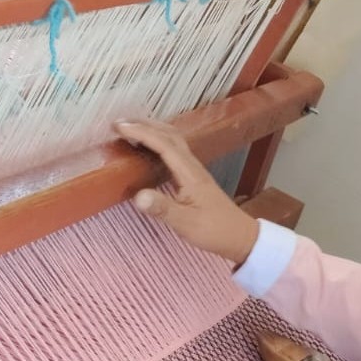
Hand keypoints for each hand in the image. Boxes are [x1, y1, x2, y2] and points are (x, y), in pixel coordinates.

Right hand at [115, 117, 260, 265]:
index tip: (120, 127)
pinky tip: (150, 150)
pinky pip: (174, 152)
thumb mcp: (186, 224)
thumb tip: (138, 195)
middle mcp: (192, 166)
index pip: (164, 144)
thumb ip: (163, 209)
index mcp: (190, 173)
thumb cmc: (215, 231)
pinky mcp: (194, 178)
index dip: (141, 133)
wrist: (241, 237)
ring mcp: (194, 171)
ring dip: (152, 131)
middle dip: (144, 125)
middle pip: (169, 135)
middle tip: (120, 123)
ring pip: (173, 141)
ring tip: (131, 130)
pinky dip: (159, 143)